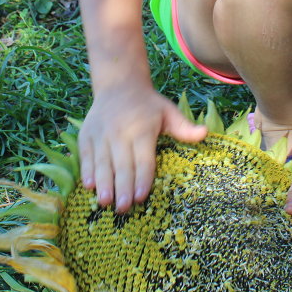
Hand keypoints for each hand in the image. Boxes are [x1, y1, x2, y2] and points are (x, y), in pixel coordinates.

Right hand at [77, 85, 206, 212]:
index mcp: (142, 129)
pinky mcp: (87, 135)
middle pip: (121, 164)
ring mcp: (101, 134)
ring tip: (105, 202)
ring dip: (103, 183)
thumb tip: (205, 133)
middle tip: (123, 208)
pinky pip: (86, 155)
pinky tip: (89, 186)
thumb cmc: (148, 104)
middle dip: (122, 187)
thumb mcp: (168, 111)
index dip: (142, 178)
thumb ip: (184, 126)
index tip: (141, 197)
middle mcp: (120, 132)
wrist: (118, 84)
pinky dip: (87, 170)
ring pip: (102, 162)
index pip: (142, 159)